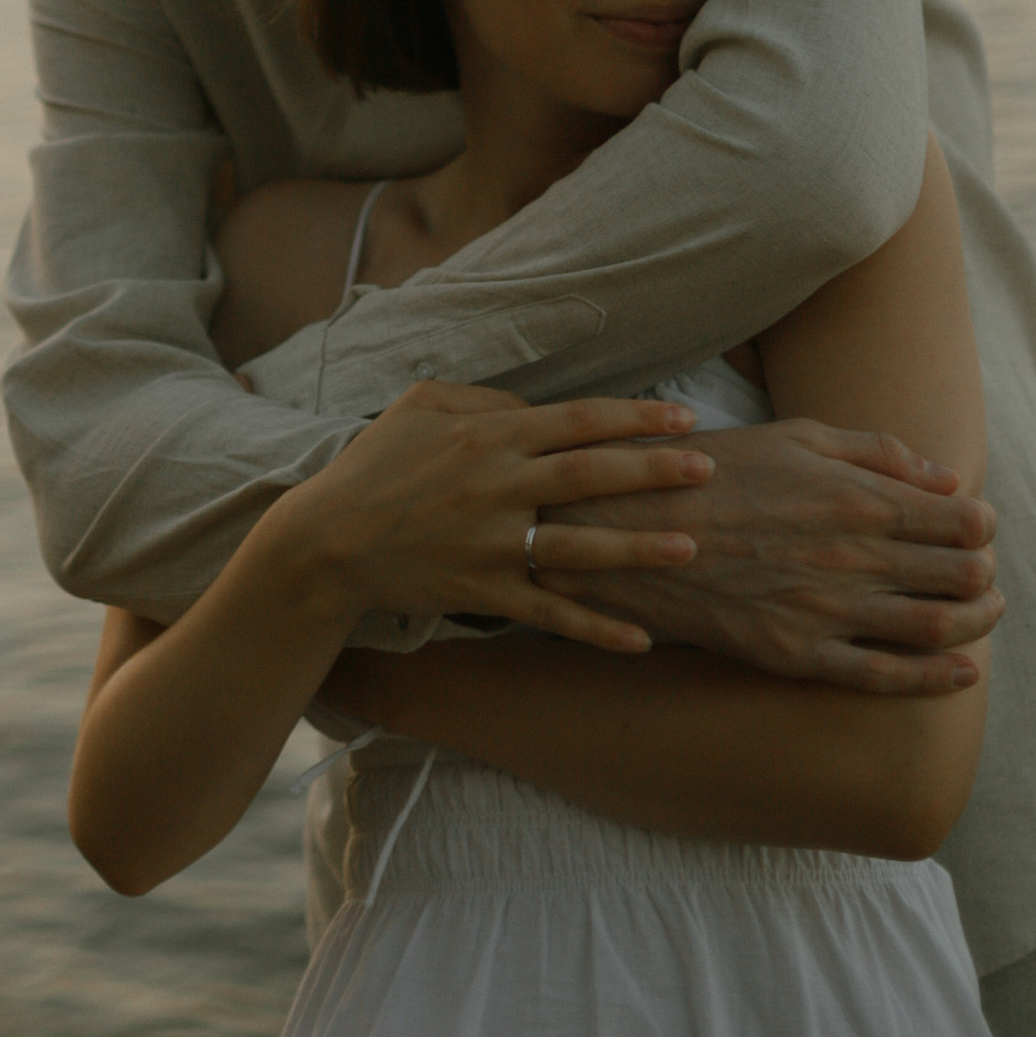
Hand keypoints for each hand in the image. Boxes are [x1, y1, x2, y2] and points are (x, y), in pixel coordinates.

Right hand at [279, 380, 712, 653]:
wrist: (329, 539)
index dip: (632, 417)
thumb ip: (484, 396)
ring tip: (691, 547)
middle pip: (590, 474)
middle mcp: (497, 485)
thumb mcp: (421, 403)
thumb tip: (535, 405)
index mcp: (488, 435)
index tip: (681, 417)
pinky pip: (549, 613)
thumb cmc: (375, 463)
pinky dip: (594, 628)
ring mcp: (492, 542)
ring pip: (579, 545)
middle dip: (653, 470)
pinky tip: (640, 640)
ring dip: (639, 548)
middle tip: (707, 470)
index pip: (575, 419)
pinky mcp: (483, 592)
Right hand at [545, 417, 1002, 691]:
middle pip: (957, 575)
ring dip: (976, 623)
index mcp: (853, 495)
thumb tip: (948, 478)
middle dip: (985, 574)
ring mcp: (825, 610)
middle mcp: (850, 555)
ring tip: (985, 612)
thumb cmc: (722, 470)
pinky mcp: (798, 654)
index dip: (982, 526)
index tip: (980, 526)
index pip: (959, 520)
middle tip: (985, 572)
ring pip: (934, 628)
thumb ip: (877, 453)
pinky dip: (934, 680)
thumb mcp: (798, 437)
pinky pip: (882, 677)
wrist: (638, 524)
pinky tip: (962, 674)